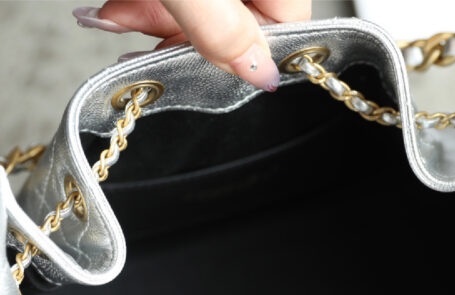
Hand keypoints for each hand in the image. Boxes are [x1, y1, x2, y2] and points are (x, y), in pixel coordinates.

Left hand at [73, 0, 312, 90]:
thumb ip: (222, 27)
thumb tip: (261, 74)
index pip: (288, 22)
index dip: (255, 53)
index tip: (217, 71)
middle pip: (239, 18)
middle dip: (186, 40)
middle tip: (152, 55)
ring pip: (200, 8)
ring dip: (153, 23)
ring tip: (113, 23)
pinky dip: (140, 3)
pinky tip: (111, 12)